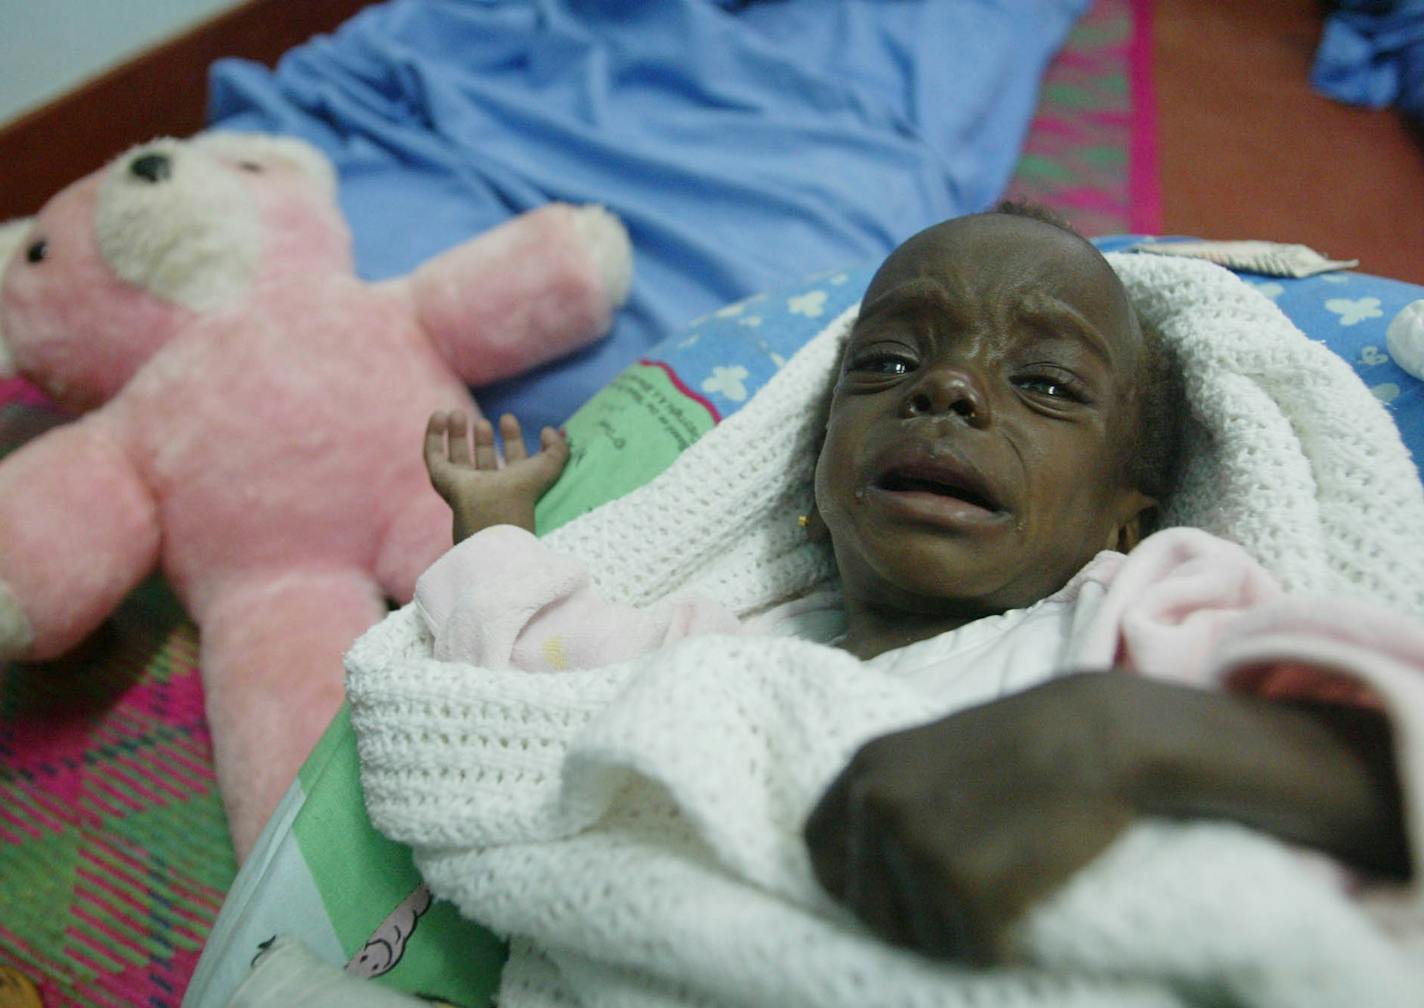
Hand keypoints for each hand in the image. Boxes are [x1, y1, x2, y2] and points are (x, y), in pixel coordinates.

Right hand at [424, 410, 568, 540]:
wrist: (490, 515)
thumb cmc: (521, 495)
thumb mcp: (548, 468)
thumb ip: (558, 449)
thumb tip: (551, 430)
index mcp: (514, 485)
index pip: (512, 458)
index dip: (512, 437)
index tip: (508, 418)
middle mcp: (488, 486)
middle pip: (483, 458)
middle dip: (483, 438)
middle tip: (483, 421)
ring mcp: (463, 484)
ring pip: (458, 456)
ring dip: (457, 434)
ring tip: (457, 414)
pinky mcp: (442, 480)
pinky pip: (434, 455)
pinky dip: (434, 435)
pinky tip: (438, 416)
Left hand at [804, 672, 1407, 966]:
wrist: (1101, 735)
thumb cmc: (1031, 741)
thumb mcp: (935, 751)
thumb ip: (895, 794)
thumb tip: (869, 863)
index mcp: (867, 769)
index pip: (820, 853)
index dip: (852, 886)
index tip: (890, 900)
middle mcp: (880, 807)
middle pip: (870, 909)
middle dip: (912, 922)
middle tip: (967, 909)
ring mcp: (919, 846)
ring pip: (922, 938)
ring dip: (962, 936)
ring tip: (1007, 896)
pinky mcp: (967, 885)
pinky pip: (971, 949)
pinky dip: (1000, 947)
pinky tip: (1025, 916)